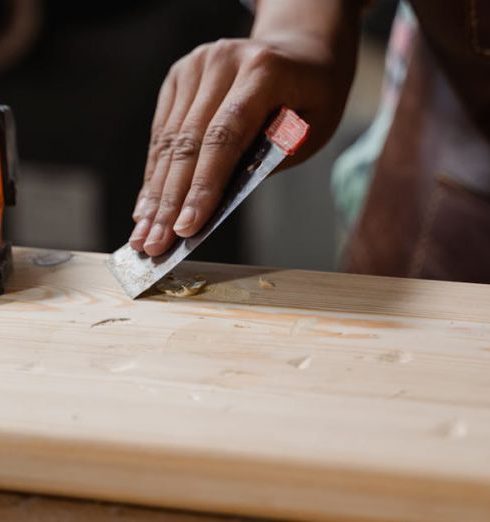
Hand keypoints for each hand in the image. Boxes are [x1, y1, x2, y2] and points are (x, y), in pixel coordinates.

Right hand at [130, 5, 359, 256]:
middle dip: (169, 201)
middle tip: (154, 245)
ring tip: (143, 235)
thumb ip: (268, 159)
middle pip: (188, 143)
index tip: (186, 228)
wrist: (299, 51)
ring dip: (155, 195)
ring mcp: (195, 66)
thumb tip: (216, 202)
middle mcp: (221, 62)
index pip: (224, 138)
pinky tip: (145, 206)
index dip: (203, 186)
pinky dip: (154, 174)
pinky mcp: (179, 78)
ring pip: (168, 142)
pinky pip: (162, 133)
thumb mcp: (310, 130)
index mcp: (262, 72)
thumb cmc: (310, 98)